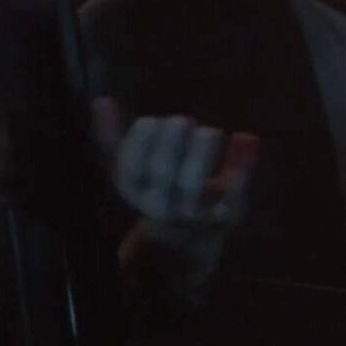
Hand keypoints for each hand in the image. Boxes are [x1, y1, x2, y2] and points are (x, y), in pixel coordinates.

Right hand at [91, 99, 259, 299]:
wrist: (187, 245)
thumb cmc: (158, 193)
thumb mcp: (135, 169)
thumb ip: (117, 138)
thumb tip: (101, 101)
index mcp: (135, 193)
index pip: (130, 169)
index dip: (140, 142)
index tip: (152, 121)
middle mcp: (161, 207)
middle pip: (162, 176)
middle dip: (170, 144)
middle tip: (182, 120)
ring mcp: (195, 214)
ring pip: (193, 188)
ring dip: (200, 154)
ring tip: (208, 131)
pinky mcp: (226, 216)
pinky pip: (233, 192)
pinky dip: (241, 166)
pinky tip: (244, 137)